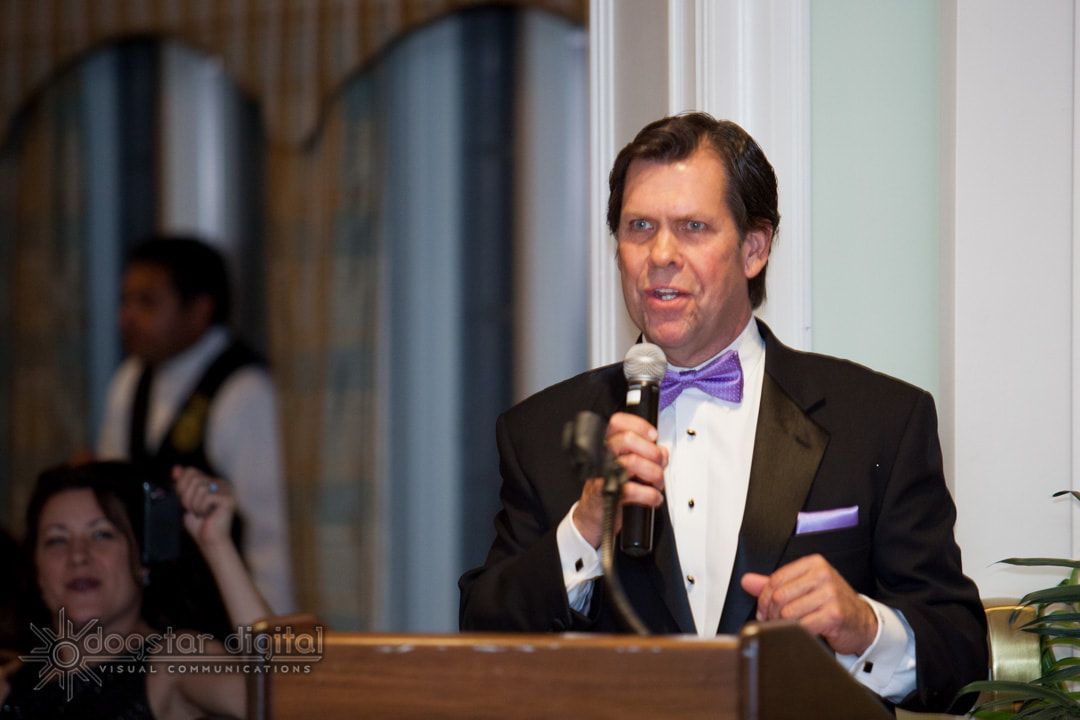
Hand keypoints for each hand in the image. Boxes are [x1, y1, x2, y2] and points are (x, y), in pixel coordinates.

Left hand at [173, 466, 234, 548]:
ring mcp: (227, 490)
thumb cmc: (199, 524)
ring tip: (200, 513)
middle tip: (192, 509)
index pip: (191, 471)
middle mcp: (221, 483)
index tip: (184, 500)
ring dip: (194, 504)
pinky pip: (207, 496)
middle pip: (194, 478)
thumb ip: (182, 484)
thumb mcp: (186, 501)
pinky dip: (201, 508)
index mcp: (212, 482)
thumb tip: (175, 468)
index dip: (181, 485)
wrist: (209, 541)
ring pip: (200, 487)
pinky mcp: (228, 499)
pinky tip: (207, 515)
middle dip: (187, 496)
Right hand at [572, 411, 668, 547]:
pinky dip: (650, 495)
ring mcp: (602, 474)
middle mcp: (601, 457)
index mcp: (605, 446)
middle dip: (651, 452)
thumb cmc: (610, 489)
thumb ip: (643, 454)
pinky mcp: (606, 493)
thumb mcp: (624, 466)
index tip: (652, 435)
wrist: (594, 517)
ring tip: (657, 484)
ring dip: (654, 474)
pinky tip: (653, 498)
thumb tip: (661, 452)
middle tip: (659, 463)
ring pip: (632, 462)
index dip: (638, 426)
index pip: (617, 423)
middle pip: (627, 439)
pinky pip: (632, 489)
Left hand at [740, 554, 877, 655]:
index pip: (776, 579)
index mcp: (813, 563)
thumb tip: (747, 581)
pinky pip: (803, 625)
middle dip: (771, 614)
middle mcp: (822, 574)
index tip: (763, 610)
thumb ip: (774, 584)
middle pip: (779, 596)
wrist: (862, 622)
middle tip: (774, 622)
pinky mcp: (835, 614)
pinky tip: (803, 632)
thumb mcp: (804, 588)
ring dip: (783, 625)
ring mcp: (830, 593)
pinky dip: (798, 633)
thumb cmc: (832, 604)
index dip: (764, 598)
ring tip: (789, 628)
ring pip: (789, 612)